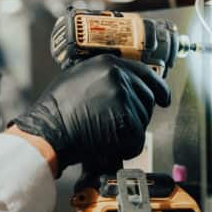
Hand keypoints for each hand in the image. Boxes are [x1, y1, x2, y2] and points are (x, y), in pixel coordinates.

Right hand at [9, 55, 170, 176]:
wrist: (48, 131)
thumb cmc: (55, 111)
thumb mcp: (76, 79)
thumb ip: (101, 78)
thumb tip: (119, 86)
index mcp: (107, 63)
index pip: (144, 73)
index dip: (157, 88)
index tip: (164, 98)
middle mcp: (118, 76)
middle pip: (147, 98)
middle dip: (138, 115)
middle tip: (118, 127)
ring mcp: (123, 97)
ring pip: (143, 120)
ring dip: (129, 133)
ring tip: (104, 134)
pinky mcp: (126, 119)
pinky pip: (138, 138)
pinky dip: (126, 148)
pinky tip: (107, 145)